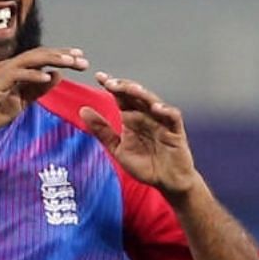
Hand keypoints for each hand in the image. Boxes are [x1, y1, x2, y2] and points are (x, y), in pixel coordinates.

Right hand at [0, 47, 89, 137]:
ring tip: (70, 62)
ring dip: (52, 59)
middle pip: (40, 54)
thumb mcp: (21, 101)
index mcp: (16, 69)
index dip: (61, 55)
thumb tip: (56, 76)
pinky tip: (47, 77)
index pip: (42, 58)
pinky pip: (17, 75)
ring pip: (31, 59)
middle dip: (62, 55)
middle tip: (82, 59)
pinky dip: (33, 75)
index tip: (80, 57)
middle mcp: (9, 66)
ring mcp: (2, 72)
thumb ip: (38, 89)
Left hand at [79, 72, 198, 196]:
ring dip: (142, 94)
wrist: (167, 183)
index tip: (99, 76)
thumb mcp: (117, 149)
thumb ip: (102, 131)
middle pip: (136, 96)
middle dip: (124, 87)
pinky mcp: (176, 131)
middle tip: (110, 82)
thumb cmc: (145, 165)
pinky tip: (156, 107)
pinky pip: (173, 117)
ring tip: (130, 88)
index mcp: (132, 118)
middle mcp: (147, 116)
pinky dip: (166, 111)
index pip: (121, 97)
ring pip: (153, 102)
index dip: (111, 86)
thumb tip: (82, 110)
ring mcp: (162, 122)